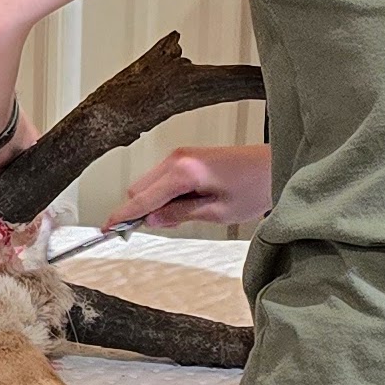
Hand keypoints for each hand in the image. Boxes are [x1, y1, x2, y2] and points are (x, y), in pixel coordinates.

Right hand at [106, 143, 273, 231]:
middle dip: (141, 210)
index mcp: (183, 171)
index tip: (107, 230)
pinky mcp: (188, 155)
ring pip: (149, 183)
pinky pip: (162, 177)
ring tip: (186, 214)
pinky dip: (165, 193)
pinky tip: (188, 203)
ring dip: (155, 202)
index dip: (122, 216)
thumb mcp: (217, 212)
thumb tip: (151, 220)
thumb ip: (179, 215)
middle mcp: (177, 158)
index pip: (141, 198)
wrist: (277, 165)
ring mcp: (182, 154)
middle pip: (139, 188)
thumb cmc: (256, 187)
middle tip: (159, 227)